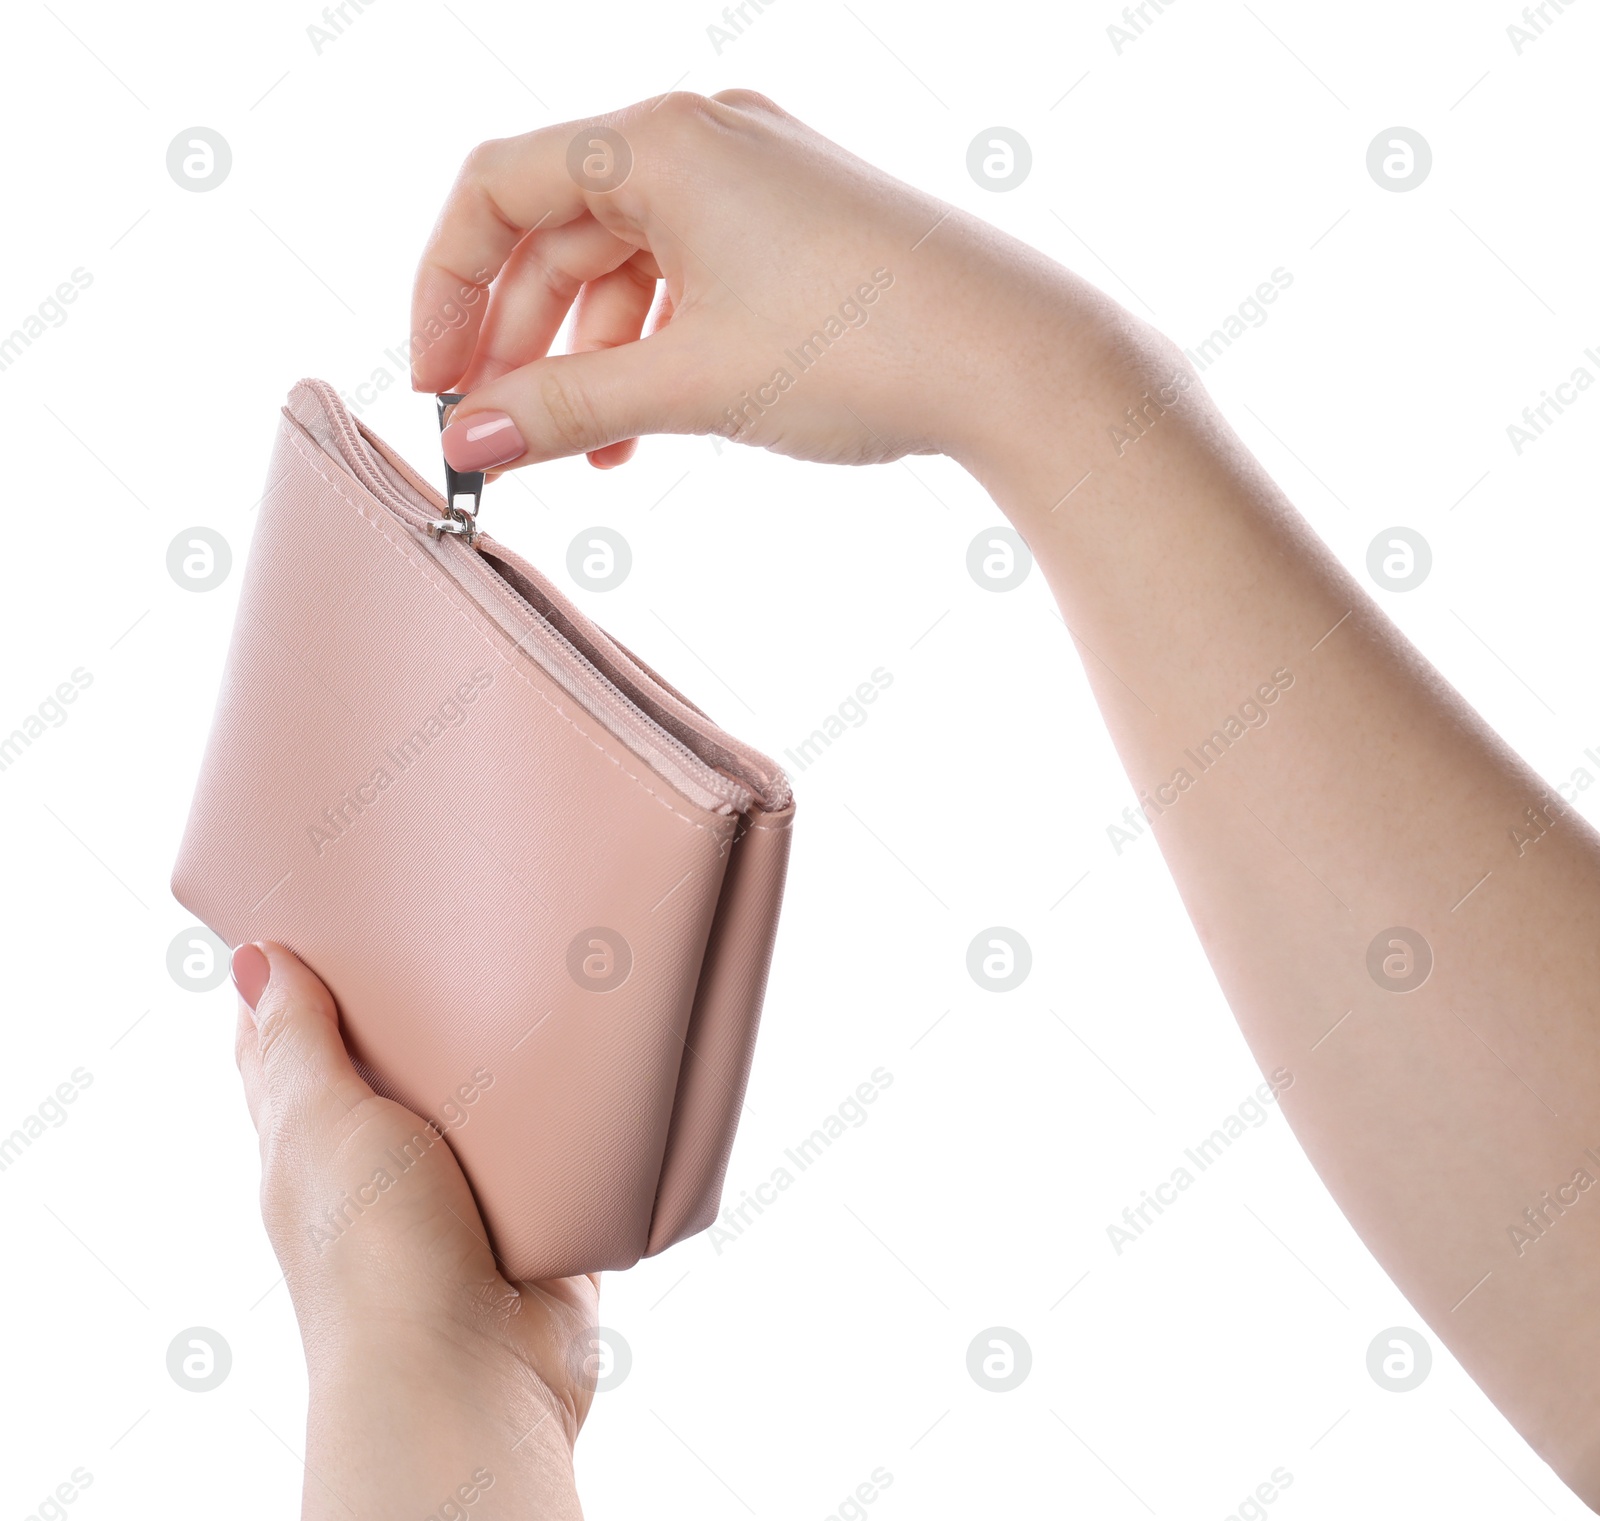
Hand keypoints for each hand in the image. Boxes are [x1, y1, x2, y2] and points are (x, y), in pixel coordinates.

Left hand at [232, 941, 594, 1519]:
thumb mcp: (322, 1127)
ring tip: (534, 957)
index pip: (288, 1042)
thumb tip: (251, 960)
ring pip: (476, 1093)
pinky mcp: (532, 1208)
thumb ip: (298, 1044)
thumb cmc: (377, 1258)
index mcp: (310, 1138)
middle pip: (390, 1057)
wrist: (472, 1375)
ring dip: (499, 1047)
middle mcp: (380, 1159)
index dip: (299, 976)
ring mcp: (457, 1186)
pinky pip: (552, 1139)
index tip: (332, 907)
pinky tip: (588, 1051)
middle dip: (417, 996)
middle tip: (456, 910)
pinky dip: (565, 1105)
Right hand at [410, 90, 1145, 478]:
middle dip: (517, 341)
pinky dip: (652, 350)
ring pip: (624, 265)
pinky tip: (640, 427)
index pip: (496, 188)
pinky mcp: (794, 228)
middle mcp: (706, 138)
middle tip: (495, 435)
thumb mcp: (690, 381)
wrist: (1018, 361)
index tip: (437, 385)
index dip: (445, 289)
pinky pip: (687, 279)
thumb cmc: (861, 347)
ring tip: (578, 454)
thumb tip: (469, 441)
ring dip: (586, 360)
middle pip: (558, 231)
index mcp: (663, 137)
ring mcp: (756, 180)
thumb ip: (563, 406)